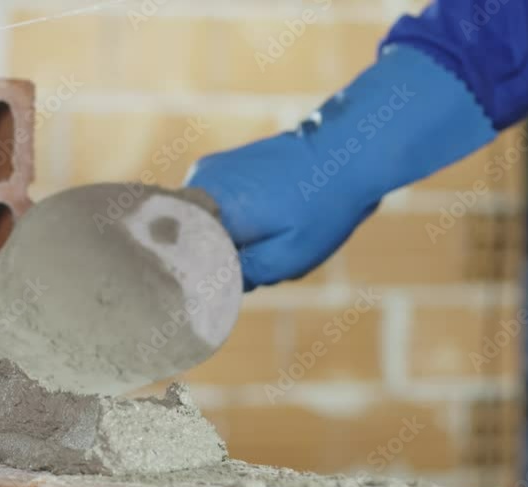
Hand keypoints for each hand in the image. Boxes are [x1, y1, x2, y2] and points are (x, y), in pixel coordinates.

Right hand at [186, 44, 495, 290]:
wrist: (347, 149)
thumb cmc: (323, 204)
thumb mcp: (289, 256)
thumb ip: (245, 276)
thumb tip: (214, 288)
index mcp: (214, 206)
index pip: (180, 254)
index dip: (193, 278)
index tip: (207, 296)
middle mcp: (200, 184)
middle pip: (189, 240)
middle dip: (215, 260)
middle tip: (251, 272)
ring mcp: (207, 170)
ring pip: (202, 225)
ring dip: (225, 241)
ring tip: (267, 239)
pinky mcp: (218, 166)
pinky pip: (212, 208)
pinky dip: (231, 223)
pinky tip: (265, 223)